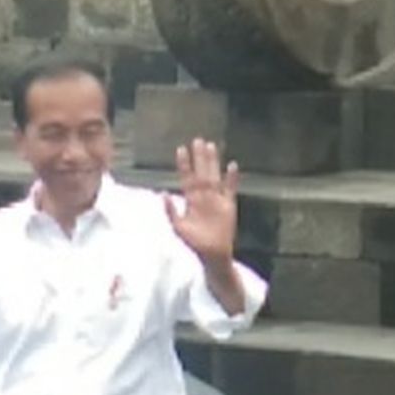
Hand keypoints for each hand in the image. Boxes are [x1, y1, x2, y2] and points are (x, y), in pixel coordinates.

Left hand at [164, 138, 239, 265]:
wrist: (212, 254)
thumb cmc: (194, 242)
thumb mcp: (178, 227)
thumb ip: (170, 211)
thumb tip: (162, 194)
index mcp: (190, 200)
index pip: (186, 178)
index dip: (184, 164)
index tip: (181, 149)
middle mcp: (203, 196)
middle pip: (201, 172)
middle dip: (199, 157)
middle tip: (198, 140)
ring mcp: (216, 199)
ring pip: (214, 176)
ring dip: (213, 162)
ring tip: (212, 146)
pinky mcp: (229, 205)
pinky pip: (230, 188)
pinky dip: (232, 178)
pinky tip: (232, 166)